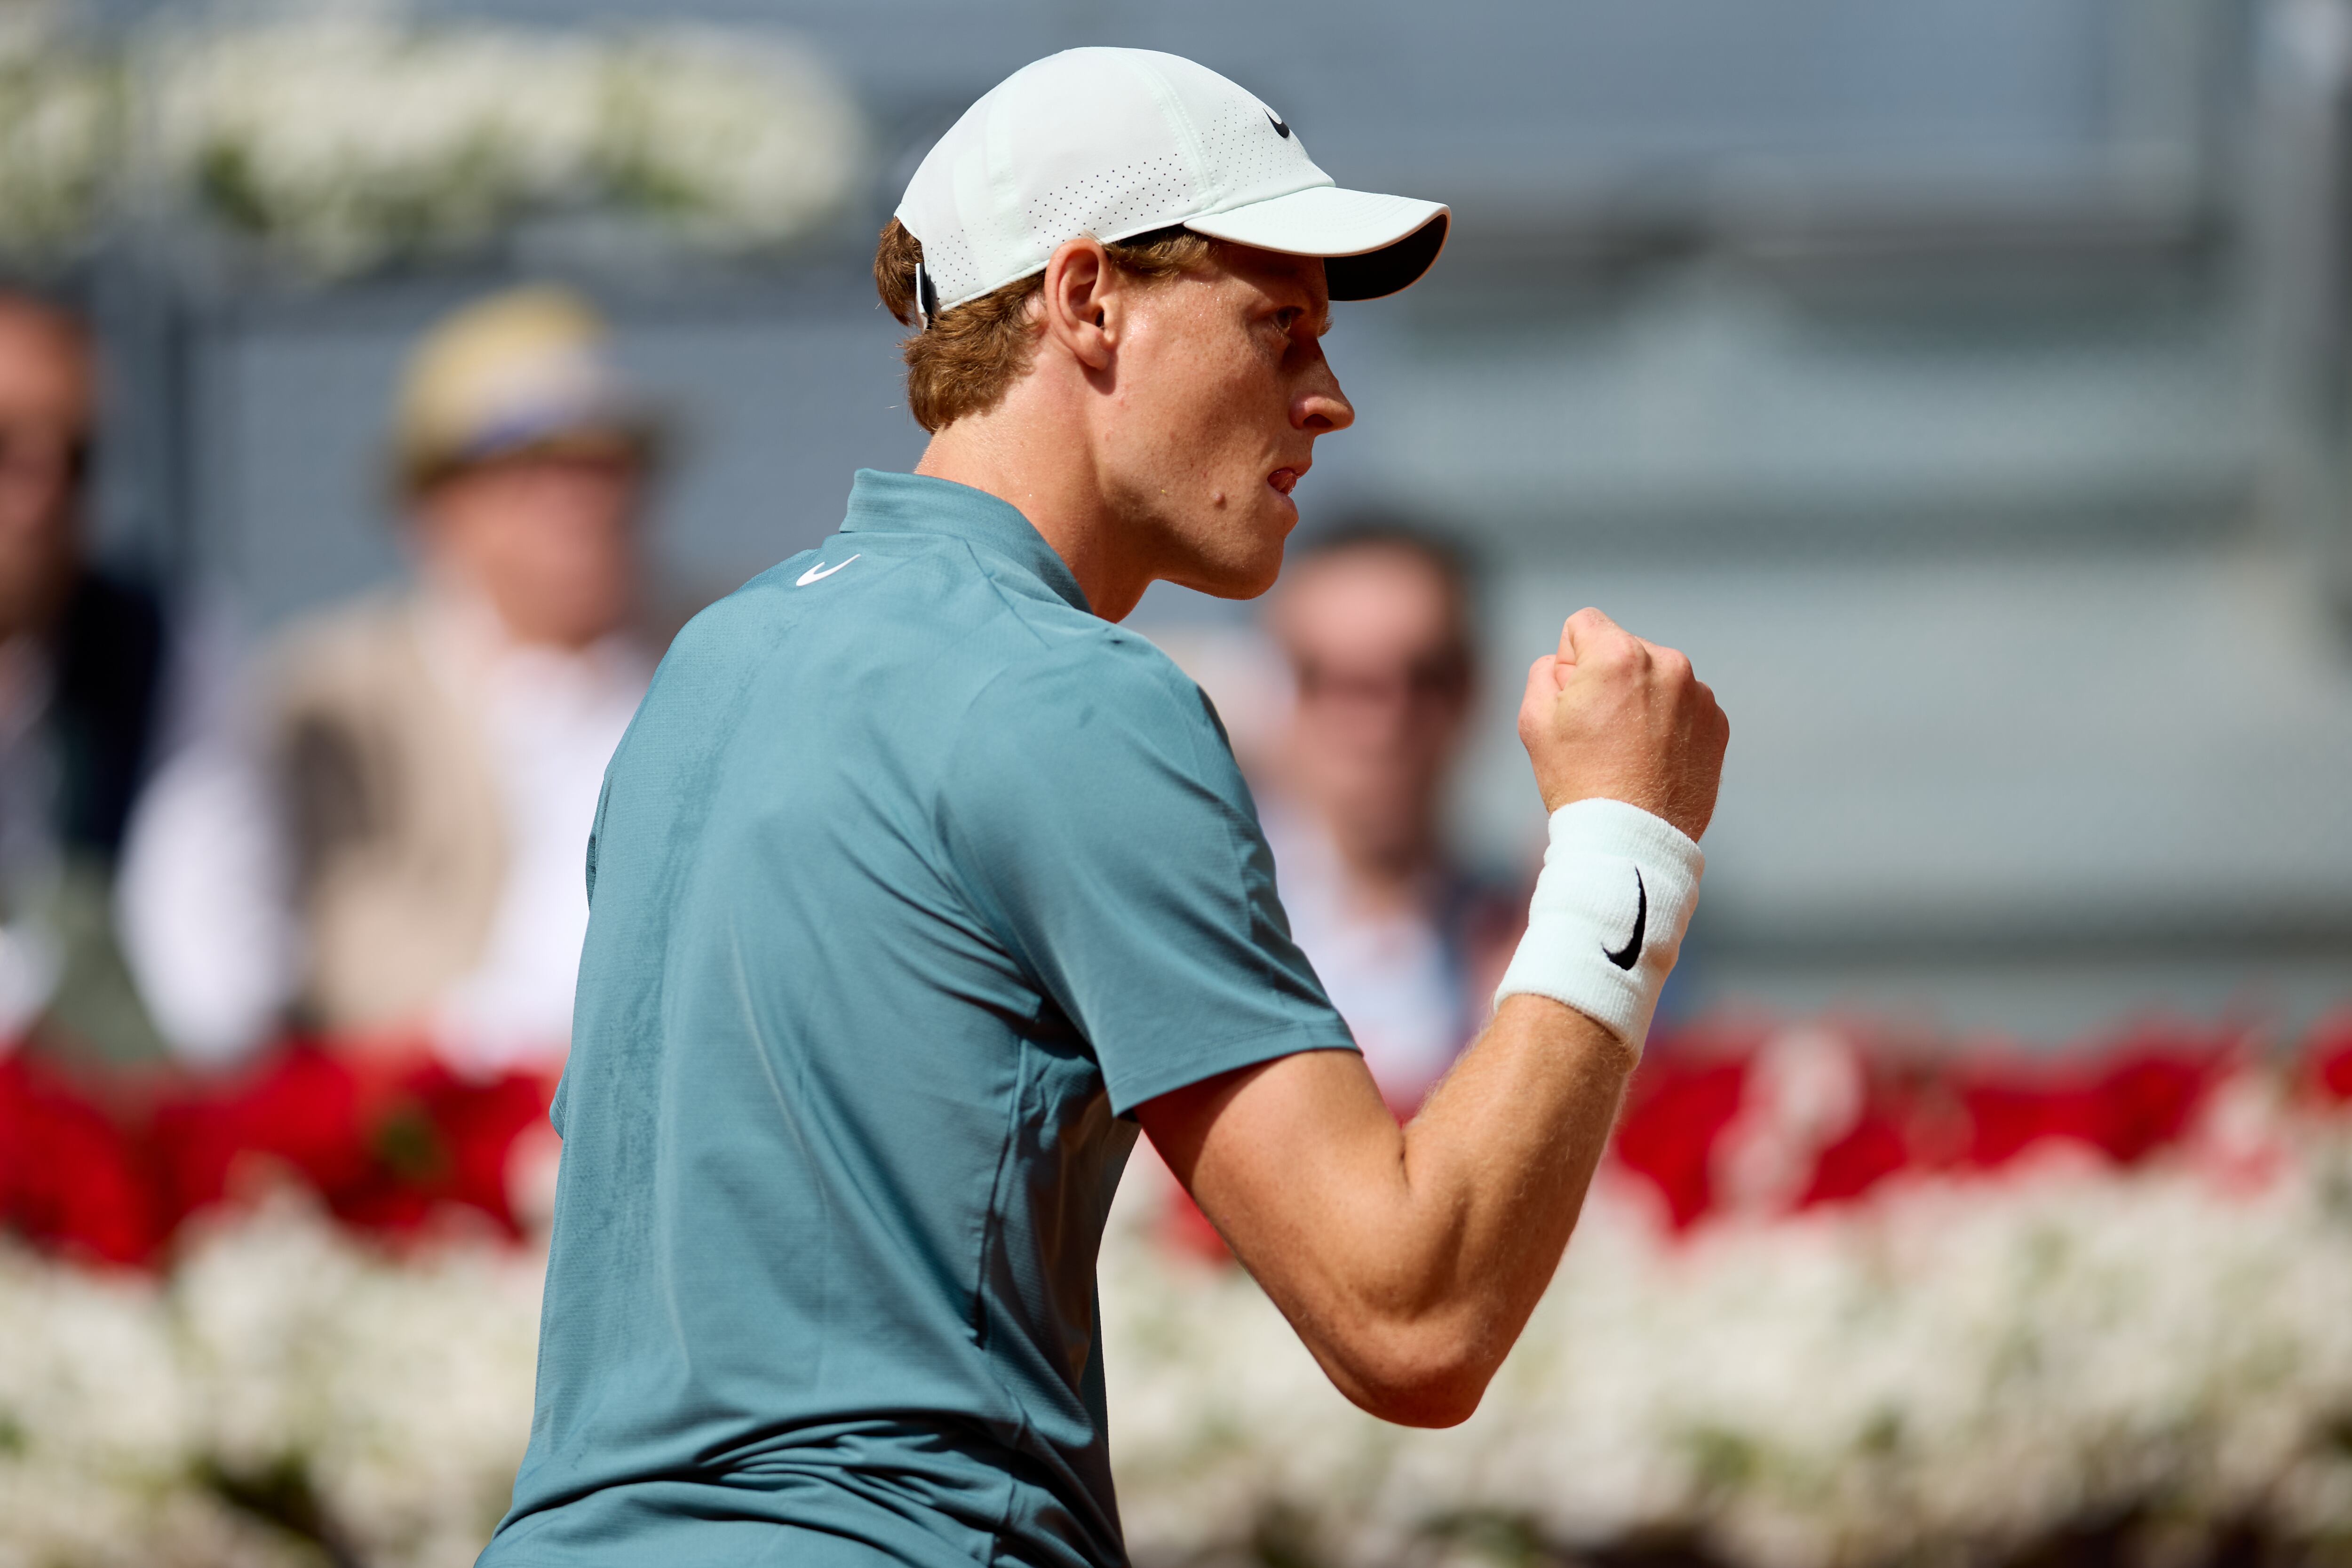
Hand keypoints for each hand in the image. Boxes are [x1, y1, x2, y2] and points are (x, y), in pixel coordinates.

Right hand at [1517, 607, 1728, 838]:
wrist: (1632, 839)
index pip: (1584, 624)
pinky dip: (1668, 724)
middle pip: (1623, 650)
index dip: (1569, 661)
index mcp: (1619, 655)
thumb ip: (1543, 672)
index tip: (1574, 700)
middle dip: (1608, 678)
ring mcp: (1699, 694)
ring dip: (1640, 700)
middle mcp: (1668, 663)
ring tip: (1627, 750)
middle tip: (1598, 732)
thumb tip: (1565, 664)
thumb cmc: (1578, 781)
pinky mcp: (1717, 723)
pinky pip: (1683, 705)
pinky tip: (1653, 760)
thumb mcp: (1535, 720)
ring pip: (1655, 678)